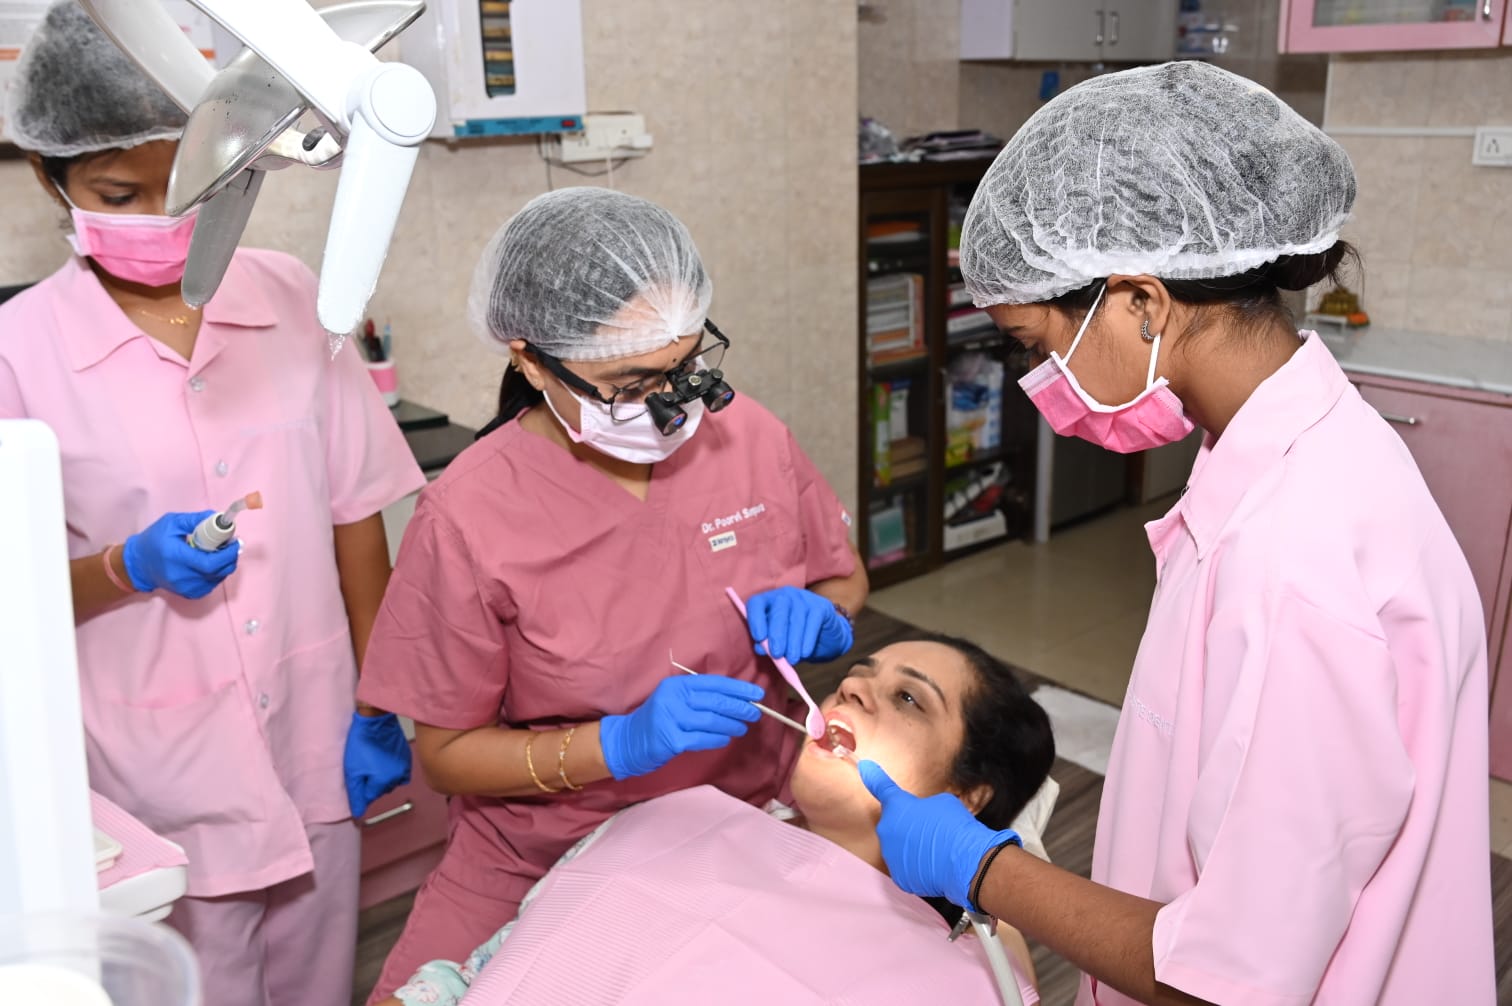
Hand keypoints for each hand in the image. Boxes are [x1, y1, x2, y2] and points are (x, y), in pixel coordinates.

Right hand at [122, 511, 239, 598]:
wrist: (139, 564)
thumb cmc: (154, 540)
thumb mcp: (171, 523)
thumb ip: (195, 520)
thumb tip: (219, 518)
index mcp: (175, 557)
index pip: (209, 563)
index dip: (227, 554)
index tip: (235, 542)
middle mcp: (181, 576)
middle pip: (217, 572)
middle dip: (230, 558)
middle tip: (231, 545)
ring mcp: (185, 588)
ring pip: (217, 579)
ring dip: (225, 565)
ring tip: (220, 552)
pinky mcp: (189, 594)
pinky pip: (211, 584)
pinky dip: (217, 573)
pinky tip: (211, 563)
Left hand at [343, 710, 411, 817]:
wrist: (375, 720)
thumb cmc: (361, 744)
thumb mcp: (352, 771)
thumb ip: (356, 794)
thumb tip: (358, 813)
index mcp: (383, 782)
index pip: (370, 797)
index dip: (361, 789)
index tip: (357, 778)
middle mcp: (398, 777)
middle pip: (382, 790)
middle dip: (372, 784)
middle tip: (363, 769)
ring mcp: (405, 766)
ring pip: (391, 781)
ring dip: (383, 778)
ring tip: (373, 764)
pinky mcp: (407, 756)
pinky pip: (400, 771)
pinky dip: (392, 770)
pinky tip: (384, 760)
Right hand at [598, 675, 763, 779]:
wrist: (628, 741)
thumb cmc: (658, 720)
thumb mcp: (675, 700)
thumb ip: (699, 697)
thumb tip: (737, 699)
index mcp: (676, 685)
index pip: (713, 683)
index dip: (737, 688)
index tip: (756, 693)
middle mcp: (673, 698)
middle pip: (715, 701)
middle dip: (739, 707)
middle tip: (756, 713)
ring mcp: (670, 719)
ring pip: (711, 721)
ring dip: (732, 724)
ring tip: (743, 727)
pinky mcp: (670, 739)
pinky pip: (702, 739)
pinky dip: (717, 739)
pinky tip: (726, 739)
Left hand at [745, 586, 853, 664]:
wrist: (825, 637)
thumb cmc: (795, 639)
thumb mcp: (778, 642)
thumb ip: (767, 644)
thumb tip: (760, 649)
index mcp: (769, 601)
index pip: (757, 603)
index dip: (755, 619)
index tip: (759, 638)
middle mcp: (785, 595)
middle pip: (778, 611)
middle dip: (777, 634)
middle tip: (777, 654)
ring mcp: (804, 598)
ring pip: (796, 618)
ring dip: (793, 642)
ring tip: (792, 659)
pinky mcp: (821, 606)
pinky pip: (813, 622)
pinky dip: (808, 639)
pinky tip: (805, 652)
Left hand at [859, 759, 1018, 911]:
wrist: (965, 861)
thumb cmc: (955, 827)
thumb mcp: (941, 803)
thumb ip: (922, 806)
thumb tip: (921, 815)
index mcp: (897, 806)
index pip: (881, 787)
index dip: (872, 775)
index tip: (865, 767)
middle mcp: (888, 830)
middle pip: (894, 824)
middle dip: (908, 825)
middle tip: (931, 829)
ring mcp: (891, 855)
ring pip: (900, 847)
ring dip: (913, 847)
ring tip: (937, 849)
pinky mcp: (900, 876)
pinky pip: (907, 867)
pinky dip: (918, 866)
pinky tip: (935, 865)